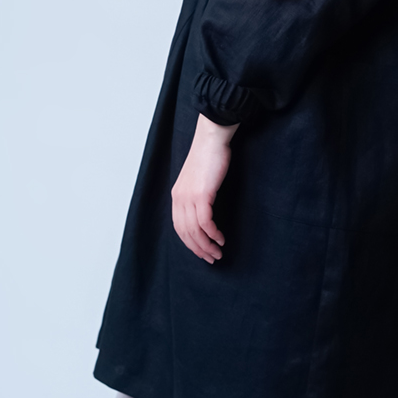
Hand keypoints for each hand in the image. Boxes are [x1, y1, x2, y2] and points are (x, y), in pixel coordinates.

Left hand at [171, 114, 238, 262]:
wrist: (211, 138)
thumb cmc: (208, 156)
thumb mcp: (197, 178)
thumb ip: (196, 194)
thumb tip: (203, 210)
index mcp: (177, 196)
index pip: (179, 227)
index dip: (189, 243)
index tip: (201, 252)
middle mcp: (179, 198)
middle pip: (185, 233)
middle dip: (198, 249)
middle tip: (211, 259)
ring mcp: (189, 197)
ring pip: (195, 231)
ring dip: (206, 245)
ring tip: (217, 253)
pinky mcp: (202, 195)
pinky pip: (205, 222)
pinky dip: (212, 234)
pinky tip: (220, 238)